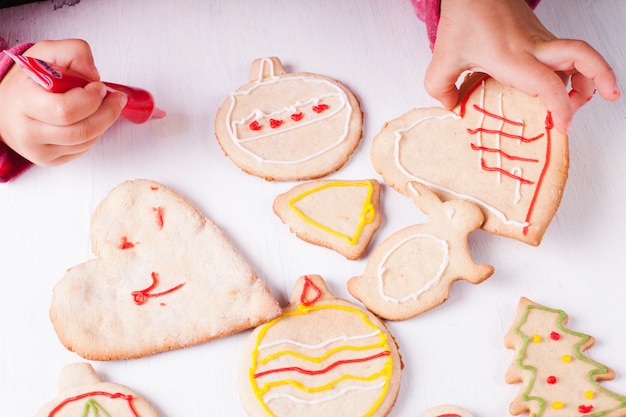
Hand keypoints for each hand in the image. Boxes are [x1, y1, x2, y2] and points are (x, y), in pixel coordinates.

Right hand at [0, 39, 126, 165]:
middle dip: (107, 113)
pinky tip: (88, 119)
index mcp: (23, 102)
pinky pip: (81, 151)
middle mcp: (27, 131)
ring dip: (103, 123)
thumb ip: (74, 53)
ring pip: (85, 142)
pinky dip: (93, 134)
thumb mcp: (47, 52)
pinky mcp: (47, 160)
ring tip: (102, 106)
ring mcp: (37, 150)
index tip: (99, 87)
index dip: (91, 100)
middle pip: (82, 131)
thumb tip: (93, 75)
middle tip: (116, 99)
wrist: (5, 105)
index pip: (66, 110)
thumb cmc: (29, 80)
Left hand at [423, 0, 619, 133]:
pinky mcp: (541, 35)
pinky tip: (557, 88)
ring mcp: (541, 39)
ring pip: (578, 56)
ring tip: (574, 102)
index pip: (547, 84)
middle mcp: (534, 47)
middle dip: (600, 79)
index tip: (563, 126)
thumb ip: (441, 88)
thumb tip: (452, 107)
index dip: (561, 108)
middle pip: (582, 57)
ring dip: (586, 78)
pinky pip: (563, 55)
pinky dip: (569, 72)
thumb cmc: (463, 17)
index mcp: (512, 56)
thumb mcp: (442, 59)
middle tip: (609, 98)